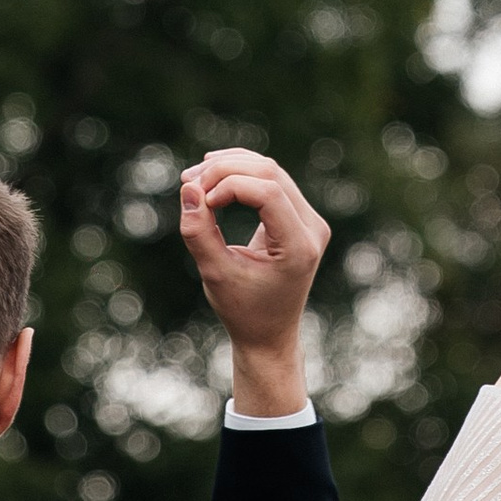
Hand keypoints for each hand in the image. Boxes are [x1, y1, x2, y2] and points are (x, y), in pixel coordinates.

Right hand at [178, 149, 330, 417]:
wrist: (269, 333)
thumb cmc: (242, 310)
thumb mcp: (215, 274)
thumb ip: (199, 232)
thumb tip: (189, 188)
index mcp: (299, 247)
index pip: (267, 192)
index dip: (228, 186)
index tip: (198, 202)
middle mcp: (312, 228)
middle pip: (270, 173)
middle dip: (225, 170)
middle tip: (187, 182)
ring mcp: (310, 220)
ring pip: (270, 171)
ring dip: (230, 167)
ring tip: (193, 178)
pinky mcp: (300, 216)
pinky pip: (272, 180)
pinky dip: (241, 173)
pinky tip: (212, 175)